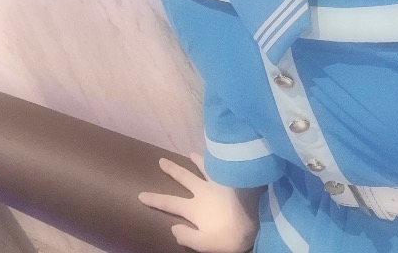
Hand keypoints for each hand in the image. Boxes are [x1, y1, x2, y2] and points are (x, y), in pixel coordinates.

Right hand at [138, 151, 259, 252]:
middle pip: (184, 177)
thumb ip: (188, 237)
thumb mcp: (205, 244)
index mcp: (195, 208)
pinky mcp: (232, 179)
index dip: (154, 199)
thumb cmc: (230, 235)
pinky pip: (221, 167)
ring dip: (196, 160)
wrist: (257, 219)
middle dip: (171, 169)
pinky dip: (216, 161)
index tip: (140, 194)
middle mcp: (203, 191)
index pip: (169, 203)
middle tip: (161, 160)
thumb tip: (173, 228)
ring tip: (191, 153)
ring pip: (204, 167)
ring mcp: (218, 182)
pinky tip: (219, 157)